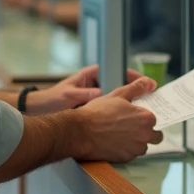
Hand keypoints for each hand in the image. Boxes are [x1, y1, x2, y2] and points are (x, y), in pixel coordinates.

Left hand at [28, 65, 148, 113]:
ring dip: (129, 103)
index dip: (134, 77)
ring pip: (118, 98)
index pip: (117, 71)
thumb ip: (86, 94)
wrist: (41, 111)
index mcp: (92, 74)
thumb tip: (102, 95)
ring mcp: (96, 95)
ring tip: (144, 110)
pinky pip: (111, 108)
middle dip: (136, 91)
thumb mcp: (70, 96)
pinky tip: (128, 121)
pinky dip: (120, 113)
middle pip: (121, 84)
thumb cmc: (52, 99)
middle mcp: (96, 83)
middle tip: (152, 98)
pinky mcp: (95, 107)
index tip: (147, 83)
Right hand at [68, 79, 162, 162]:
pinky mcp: (127, 159)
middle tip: (128, 127)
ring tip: (119, 134)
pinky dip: (125, 150)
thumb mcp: (117, 95)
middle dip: (144, 132)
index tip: (134, 117)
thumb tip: (148, 82)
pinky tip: (113, 142)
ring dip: (135, 142)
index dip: (143, 117)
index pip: (154, 119)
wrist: (81, 131)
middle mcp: (145, 135)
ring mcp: (136, 149)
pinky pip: (131, 154)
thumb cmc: (97, 112)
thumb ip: (136, 88)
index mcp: (145, 118)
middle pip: (154, 136)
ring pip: (142, 146)